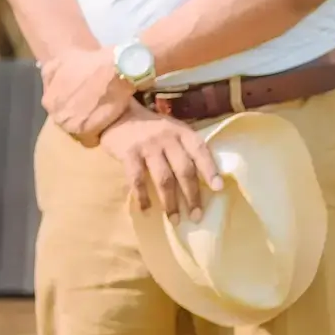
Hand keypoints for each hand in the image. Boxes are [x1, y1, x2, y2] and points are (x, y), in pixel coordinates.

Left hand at [41, 47, 133, 142]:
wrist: (113, 69)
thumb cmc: (88, 63)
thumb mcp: (58, 63)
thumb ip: (49, 78)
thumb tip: (49, 89)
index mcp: (48, 101)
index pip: (59, 112)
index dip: (73, 108)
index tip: (84, 103)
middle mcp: (56, 116)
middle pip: (68, 123)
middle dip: (79, 118)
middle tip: (94, 110)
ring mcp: (70, 125)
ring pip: (78, 133)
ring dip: (89, 127)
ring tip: (101, 116)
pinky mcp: (87, 131)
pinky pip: (91, 140)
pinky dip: (98, 133)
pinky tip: (106, 122)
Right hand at [99, 103, 223, 219]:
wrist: (116, 115)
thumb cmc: (149, 127)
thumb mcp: (171, 130)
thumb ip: (185, 148)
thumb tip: (203, 179)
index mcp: (181, 132)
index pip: (200, 151)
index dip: (210, 170)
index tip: (218, 189)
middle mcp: (166, 138)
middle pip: (184, 170)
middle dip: (192, 196)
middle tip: (196, 216)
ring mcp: (147, 146)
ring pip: (163, 179)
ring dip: (170, 202)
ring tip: (174, 219)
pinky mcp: (128, 154)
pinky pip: (137, 179)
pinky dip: (142, 196)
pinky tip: (146, 210)